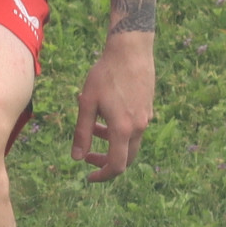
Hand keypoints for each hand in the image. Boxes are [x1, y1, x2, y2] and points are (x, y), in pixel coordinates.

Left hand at [70, 33, 153, 181]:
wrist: (131, 50)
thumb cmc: (106, 74)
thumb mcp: (87, 103)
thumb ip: (82, 132)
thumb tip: (76, 158)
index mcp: (123, 129)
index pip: (116, 165)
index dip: (102, 176)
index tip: (89, 176)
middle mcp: (139, 127)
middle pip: (125, 158)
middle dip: (106, 161)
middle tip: (87, 155)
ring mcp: (146, 118)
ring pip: (129, 142)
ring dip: (110, 142)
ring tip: (92, 126)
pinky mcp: (148, 108)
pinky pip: (134, 128)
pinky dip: (119, 130)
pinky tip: (106, 112)